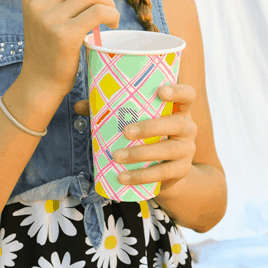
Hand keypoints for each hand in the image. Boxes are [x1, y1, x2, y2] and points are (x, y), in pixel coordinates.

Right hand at [20, 0, 119, 95]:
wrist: (40, 82)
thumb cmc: (51, 49)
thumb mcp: (47, 16)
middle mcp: (38, 2)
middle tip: (107, 0)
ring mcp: (49, 18)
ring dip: (110, 3)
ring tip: (109, 18)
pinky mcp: (65, 34)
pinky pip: (99, 11)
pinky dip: (111, 15)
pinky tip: (111, 25)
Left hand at [74, 84, 196, 191]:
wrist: (167, 172)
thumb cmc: (148, 138)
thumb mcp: (136, 122)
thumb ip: (111, 112)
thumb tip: (80, 105)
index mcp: (178, 110)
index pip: (188, 95)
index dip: (178, 91)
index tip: (160, 91)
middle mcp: (187, 128)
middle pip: (177, 124)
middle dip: (151, 127)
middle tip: (125, 132)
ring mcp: (186, 150)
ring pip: (169, 150)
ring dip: (141, 154)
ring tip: (117, 157)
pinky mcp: (181, 171)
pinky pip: (163, 173)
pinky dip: (141, 176)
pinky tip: (123, 177)